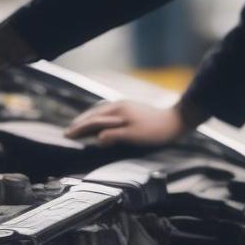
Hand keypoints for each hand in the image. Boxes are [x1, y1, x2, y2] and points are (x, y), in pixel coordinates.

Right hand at [64, 99, 192, 146]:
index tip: (68, 134)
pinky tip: (100, 123)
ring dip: (89, 119)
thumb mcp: (134, 135)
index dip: (80, 128)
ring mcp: (124, 106)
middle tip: (69, 130)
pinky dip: (99, 118)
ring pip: (101, 112)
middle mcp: (118, 106)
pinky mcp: (130, 109)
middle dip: (81, 122)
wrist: (176, 120)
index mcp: (117, 111)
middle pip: (94, 113)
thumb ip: (115, 136)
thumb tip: (98, 138)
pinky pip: (108, 113)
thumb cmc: (155, 131)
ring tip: (80, 126)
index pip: (94, 120)